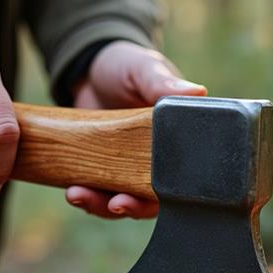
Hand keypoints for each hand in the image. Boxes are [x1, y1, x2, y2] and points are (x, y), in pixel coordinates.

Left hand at [66, 41, 205, 217]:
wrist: (87, 69)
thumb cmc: (125, 65)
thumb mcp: (145, 69)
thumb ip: (164, 83)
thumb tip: (199, 91)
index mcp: (177, 141)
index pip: (182, 178)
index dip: (169, 196)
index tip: (149, 198)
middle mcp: (156, 161)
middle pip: (152, 199)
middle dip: (133, 207)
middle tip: (116, 205)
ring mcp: (128, 168)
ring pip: (123, 201)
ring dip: (103, 206)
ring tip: (79, 195)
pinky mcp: (102, 170)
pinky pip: (99, 193)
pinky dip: (87, 197)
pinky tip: (73, 191)